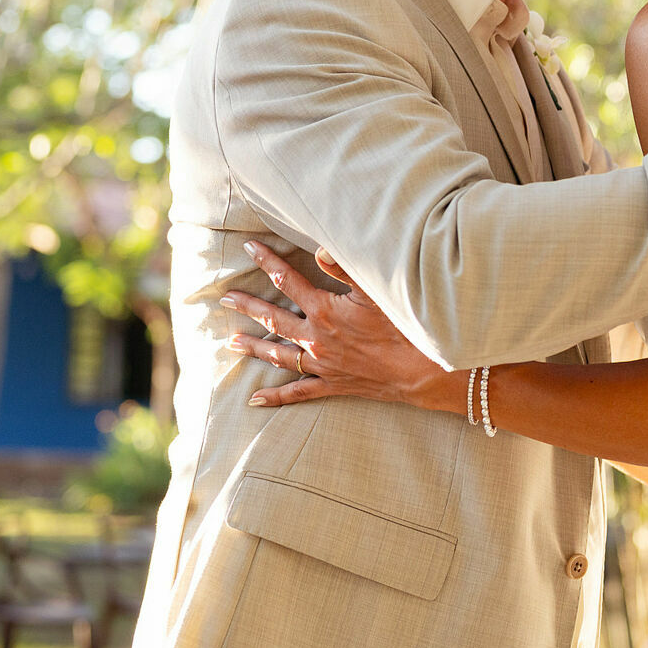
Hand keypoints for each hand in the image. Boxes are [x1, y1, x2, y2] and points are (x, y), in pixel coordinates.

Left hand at [222, 241, 458, 411]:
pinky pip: (298, 392)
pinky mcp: (332, 385)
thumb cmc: (404, 326)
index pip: (288, 279)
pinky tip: (255, 399)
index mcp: (324, 311)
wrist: (422, 372)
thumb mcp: (377, 290)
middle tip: (226, 298)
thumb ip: (346, 267)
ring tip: (231, 342)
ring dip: (254, 347)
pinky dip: (275, 396)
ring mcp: (322, 364)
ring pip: (279, 355)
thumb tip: (318, 248)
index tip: (249, 248)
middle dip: (248, 306)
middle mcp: (316, 339)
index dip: (267, 261)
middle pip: (273, 318)